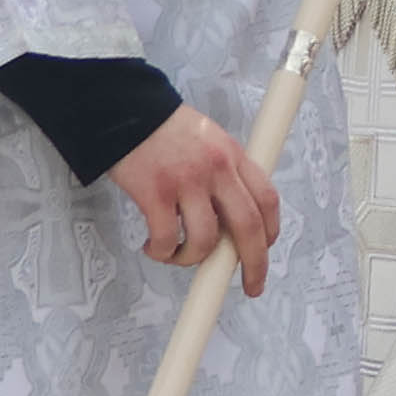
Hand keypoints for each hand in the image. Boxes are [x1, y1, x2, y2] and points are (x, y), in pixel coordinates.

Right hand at [102, 105, 280, 297]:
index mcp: (233, 155)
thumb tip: (227, 214)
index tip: (265, 250)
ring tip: (177, 255)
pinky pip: (168, 239)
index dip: (271, 232)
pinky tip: (152, 247)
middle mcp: (217, 169)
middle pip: (247, 226)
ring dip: (193, 259)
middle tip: (251, 285)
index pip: (267, 199)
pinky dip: (162, 252)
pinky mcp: (155, 193)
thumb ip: (222, 171)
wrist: (123, 109)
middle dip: (254, 264)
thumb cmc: (162, 127)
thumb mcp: (207, 138)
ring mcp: (186, 181)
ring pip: (206, 240)